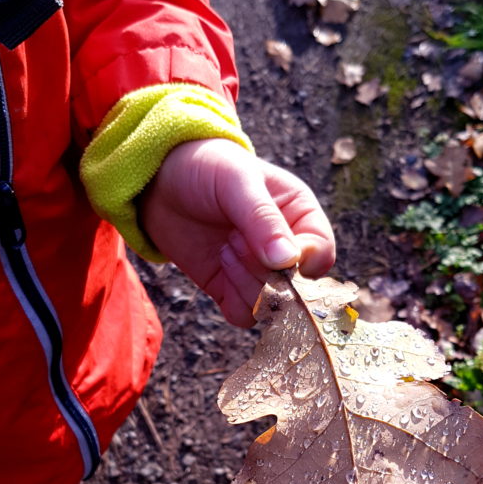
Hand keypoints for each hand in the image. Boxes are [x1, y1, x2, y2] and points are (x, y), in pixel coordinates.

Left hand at [138, 139, 335, 326]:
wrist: (161, 180)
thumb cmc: (207, 168)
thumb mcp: (236, 181)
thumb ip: (262, 219)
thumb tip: (288, 261)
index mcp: (301, 216)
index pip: (321, 253)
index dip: (302, 260)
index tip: (273, 252)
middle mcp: (286, 249)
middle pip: (299, 287)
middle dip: (266, 272)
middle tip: (234, 240)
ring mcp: (259, 273)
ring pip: (272, 305)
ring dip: (246, 282)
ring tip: (225, 246)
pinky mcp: (231, 290)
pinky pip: (245, 315)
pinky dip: (234, 300)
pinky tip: (219, 264)